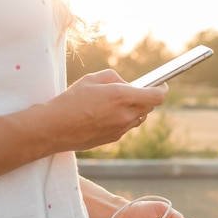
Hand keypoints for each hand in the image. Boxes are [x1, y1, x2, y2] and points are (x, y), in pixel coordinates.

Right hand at [38, 69, 168, 152]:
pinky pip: (127, 126)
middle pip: (149, 107)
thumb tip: (127, 84)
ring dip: (135, 109)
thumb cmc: (71, 100)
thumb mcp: (92, 79)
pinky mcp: (114, 138)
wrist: (55, 128)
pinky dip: (123, 119)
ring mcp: (121, 129)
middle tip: (137, 91)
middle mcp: (125, 115)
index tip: (162, 85)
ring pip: (139, 118)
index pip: (156, 96)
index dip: (162, 90)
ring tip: (118, 102)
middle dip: (146, 98)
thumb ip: (115, 78)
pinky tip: (107, 114)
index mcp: (121, 97)